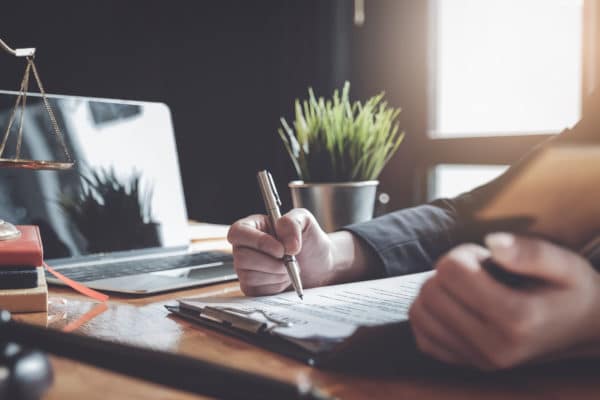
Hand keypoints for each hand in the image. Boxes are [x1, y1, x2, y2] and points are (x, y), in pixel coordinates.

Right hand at [228, 209, 370, 295]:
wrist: (319, 267)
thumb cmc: (309, 241)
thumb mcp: (305, 222)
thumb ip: (293, 222)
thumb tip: (285, 243)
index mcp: (253, 227)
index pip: (238, 232)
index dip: (258, 242)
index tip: (281, 250)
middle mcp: (244, 247)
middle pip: (242, 257)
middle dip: (272, 263)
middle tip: (290, 260)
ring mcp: (246, 269)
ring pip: (250, 276)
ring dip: (277, 274)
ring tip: (289, 268)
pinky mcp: (252, 287)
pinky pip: (257, 291)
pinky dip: (276, 286)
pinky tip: (284, 278)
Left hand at [409, 233, 599, 369]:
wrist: (583, 331)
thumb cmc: (571, 291)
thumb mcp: (565, 264)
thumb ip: (530, 251)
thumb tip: (491, 242)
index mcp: (517, 319)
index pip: (451, 271)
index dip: (463, 253)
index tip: (485, 258)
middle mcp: (493, 346)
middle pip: (431, 291)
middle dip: (448, 271)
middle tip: (476, 272)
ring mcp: (477, 360)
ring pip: (419, 313)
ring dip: (436, 292)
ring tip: (467, 289)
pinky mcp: (465, 365)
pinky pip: (421, 336)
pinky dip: (430, 315)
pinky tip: (455, 307)